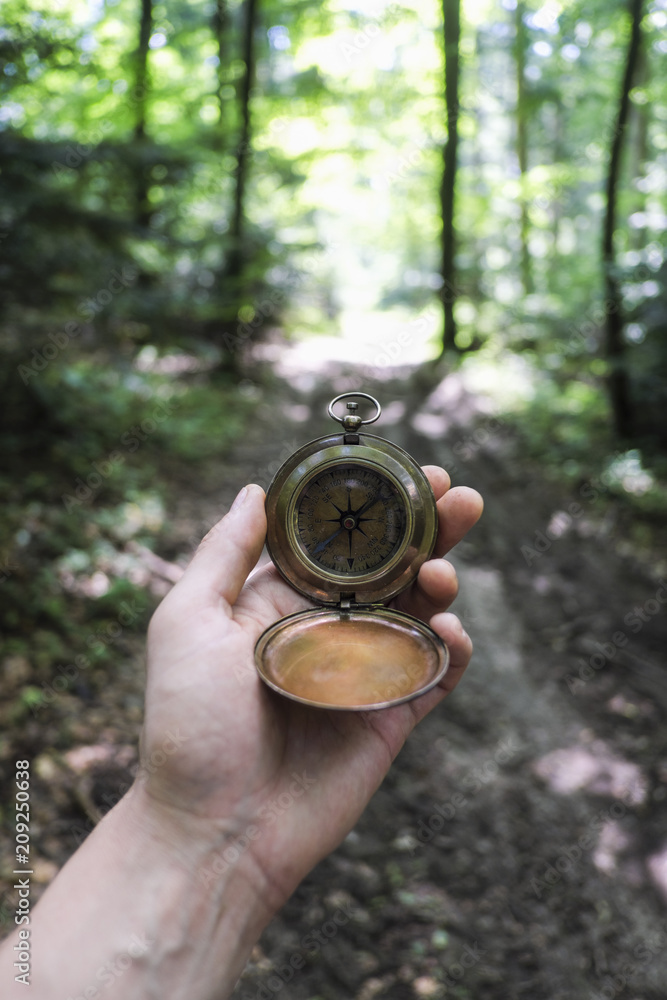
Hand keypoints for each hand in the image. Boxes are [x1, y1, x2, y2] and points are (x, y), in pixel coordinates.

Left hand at [139, 468, 482, 911]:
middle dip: (431, 529)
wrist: (214, 832)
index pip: (340, 539)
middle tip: (462, 499)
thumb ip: (222, 553)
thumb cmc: (189, 725)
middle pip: (392, 566)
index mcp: (280, 600)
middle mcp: (326, 629)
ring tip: (442, 573)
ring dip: (442, 582)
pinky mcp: (391, 717)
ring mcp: (363, 672)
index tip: (411, 473)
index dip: (378, 504)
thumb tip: (255, 489)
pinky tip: (448, 633)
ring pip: (420, 612)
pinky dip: (452, 649)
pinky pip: (435, 673)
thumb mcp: (186, 622)